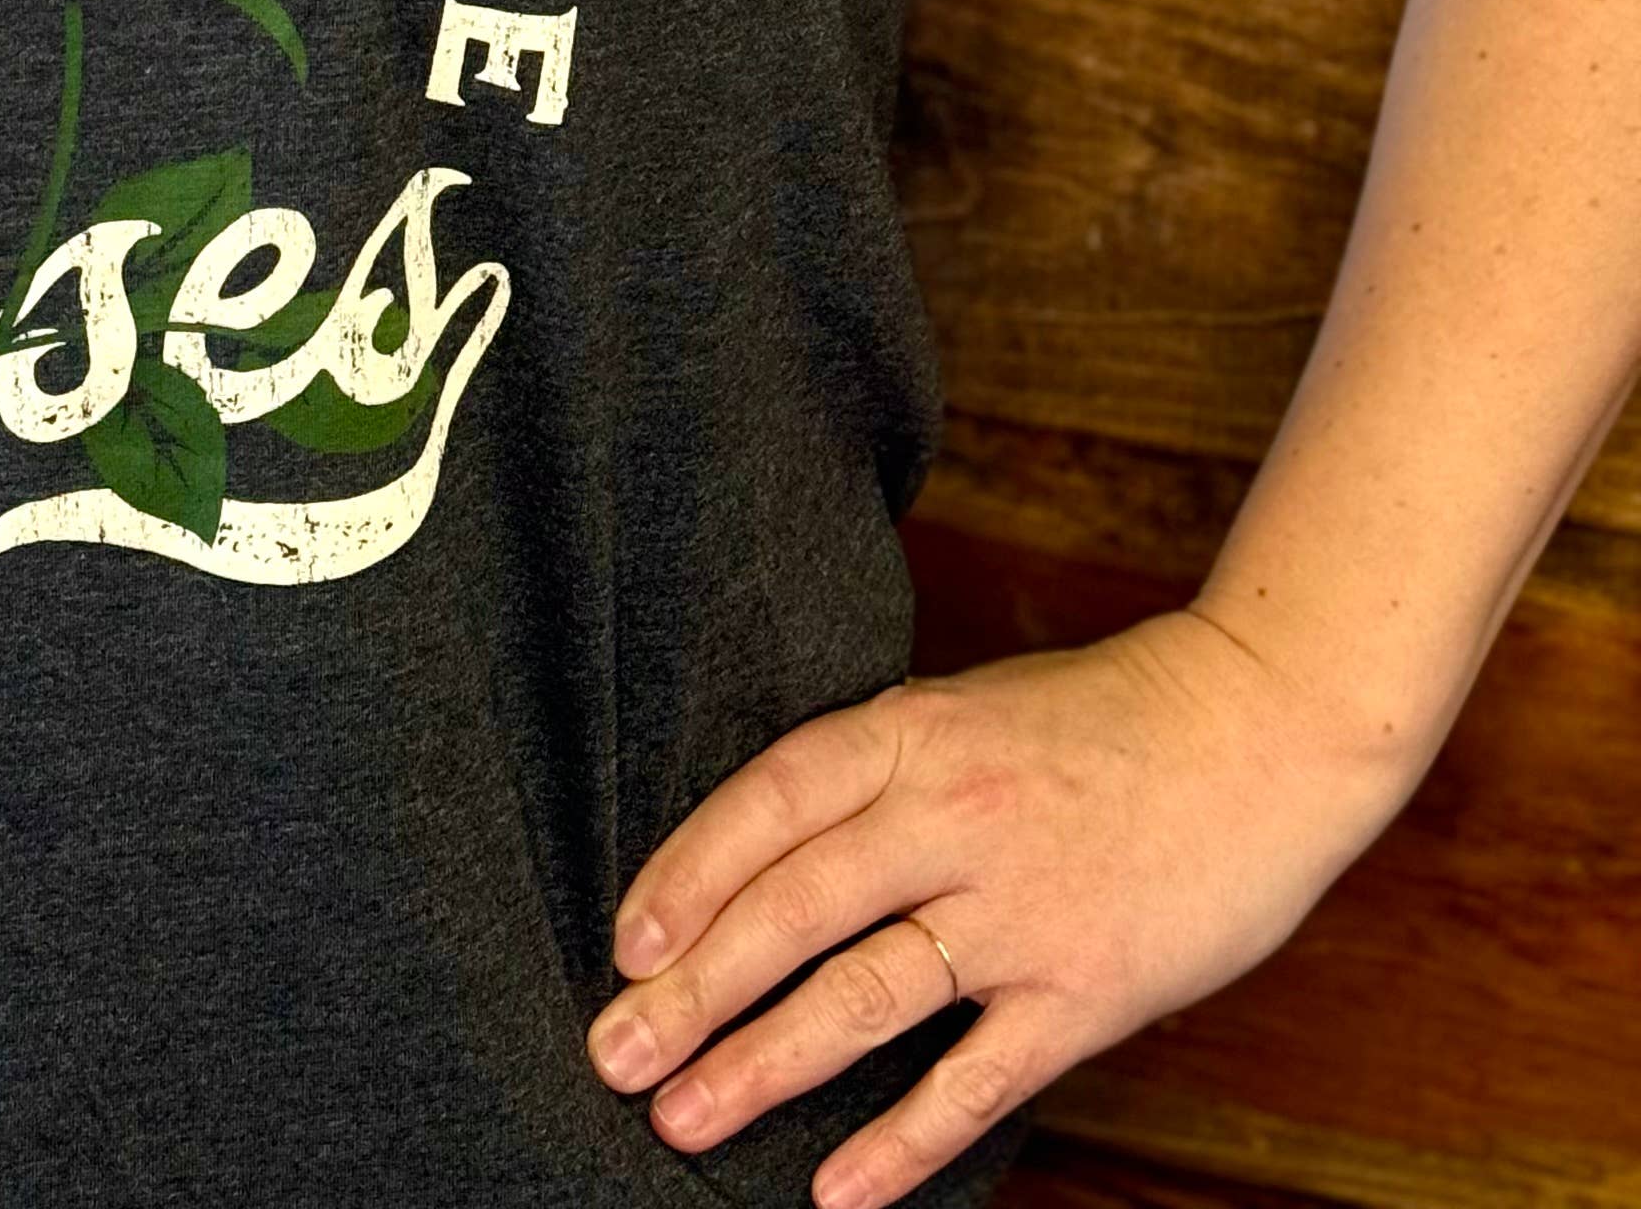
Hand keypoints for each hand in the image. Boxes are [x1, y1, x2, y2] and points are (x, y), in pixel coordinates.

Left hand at [585, 605, 1418, 1205]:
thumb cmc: (1102, 722)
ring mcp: (1019, 911)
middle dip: (691, 990)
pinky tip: (836, 1188)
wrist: (1261, 731)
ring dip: (762, 1064)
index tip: (624, 946)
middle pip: (792, 910)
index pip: (769, 804)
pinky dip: (901, 1140)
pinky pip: (974, 1079)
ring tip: (681, 1119)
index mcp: (913, 735)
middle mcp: (952, 819)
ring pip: (862, 997)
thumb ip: (878, 780)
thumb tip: (766, 857)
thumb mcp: (967, 713)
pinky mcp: (1086, 993)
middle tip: (614, 1054)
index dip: (687, 874)